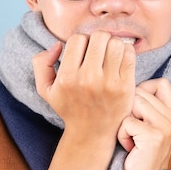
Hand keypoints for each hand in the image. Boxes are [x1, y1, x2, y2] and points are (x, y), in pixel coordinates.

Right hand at [32, 31, 136, 145]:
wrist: (92, 133)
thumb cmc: (69, 107)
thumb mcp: (45, 89)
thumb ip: (41, 63)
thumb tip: (57, 45)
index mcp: (67, 78)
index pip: (78, 39)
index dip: (81, 41)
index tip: (84, 52)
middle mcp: (88, 79)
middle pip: (99, 36)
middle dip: (98, 40)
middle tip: (98, 51)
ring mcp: (109, 83)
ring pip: (116, 43)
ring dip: (112, 44)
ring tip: (109, 55)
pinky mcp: (126, 86)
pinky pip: (129, 54)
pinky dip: (125, 51)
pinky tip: (119, 60)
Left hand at [118, 78, 170, 169]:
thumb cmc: (140, 153)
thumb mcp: (149, 125)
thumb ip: (147, 104)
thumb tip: (128, 81)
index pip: (160, 83)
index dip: (143, 92)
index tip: (137, 113)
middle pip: (141, 92)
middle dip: (129, 110)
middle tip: (133, 132)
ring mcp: (166, 126)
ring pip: (133, 103)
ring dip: (125, 122)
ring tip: (132, 138)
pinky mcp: (155, 136)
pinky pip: (127, 122)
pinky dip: (122, 135)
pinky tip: (130, 147)